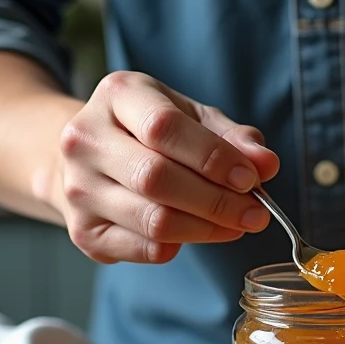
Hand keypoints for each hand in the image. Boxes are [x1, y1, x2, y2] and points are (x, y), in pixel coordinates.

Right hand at [57, 71, 279, 263]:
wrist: (92, 155)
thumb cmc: (151, 132)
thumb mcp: (193, 118)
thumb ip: (232, 138)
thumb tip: (266, 163)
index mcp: (117, 95)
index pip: (163, 127)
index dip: (213, 157)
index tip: (251, 178)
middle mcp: (85, 139)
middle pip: (156, 178)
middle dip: (216, 201)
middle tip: (255, 213)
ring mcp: (78, 188)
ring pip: (153, 220)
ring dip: (207, 229)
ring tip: (237, 224)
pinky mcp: (83, 230)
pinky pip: (145, 248)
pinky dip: (182, 245)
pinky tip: (199, 232)